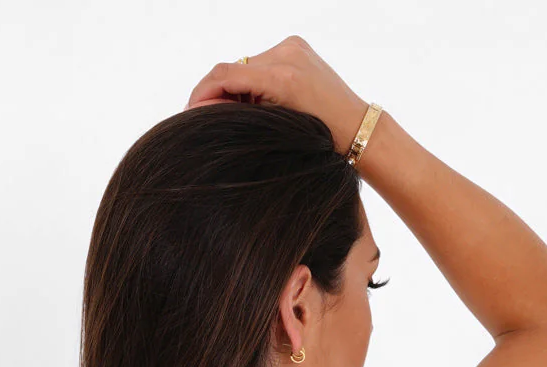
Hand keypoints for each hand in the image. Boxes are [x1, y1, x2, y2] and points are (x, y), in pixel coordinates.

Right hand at [185, 35, 369, 159]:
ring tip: (237, 114)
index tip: (189, 111)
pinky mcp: (296, 47)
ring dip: (236, 87)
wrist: (356, 128)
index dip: (202, 92)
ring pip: (246, 65)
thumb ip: (238, 113)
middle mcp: (286, 54)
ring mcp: (292, 47)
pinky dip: (253, 80)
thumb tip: (204, 109)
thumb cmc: (321, 141)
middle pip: (234, 68)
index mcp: (281, 77)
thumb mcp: (274, 129)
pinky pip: (262, 62)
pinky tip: (256, 101)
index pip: (225, 74)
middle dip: (217, 92)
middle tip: (206, 116)